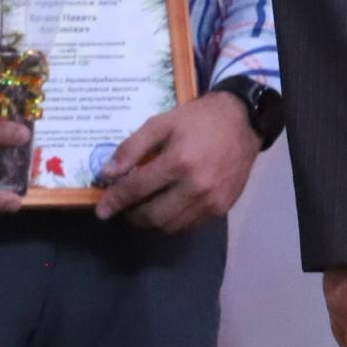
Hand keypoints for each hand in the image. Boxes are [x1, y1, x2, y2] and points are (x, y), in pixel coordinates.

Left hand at [93, 92, 260, 229]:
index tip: (102, 210)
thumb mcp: (162, 123)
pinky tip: (169, 205)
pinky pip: (189, 225)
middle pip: (151, 215)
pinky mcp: (222, 208)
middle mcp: (196, 186)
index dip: (115, 201)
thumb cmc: (200, 120)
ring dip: (152, 220)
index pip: (136, 190)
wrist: (244, 121)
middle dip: (132, 214)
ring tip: (146, 206)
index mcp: (179, 162)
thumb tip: (107, 174)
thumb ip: (132, 148)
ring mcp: (211, 200)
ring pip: (169, 226)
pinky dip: (173, 220)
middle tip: (126, 206)